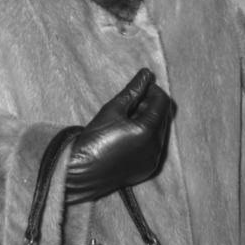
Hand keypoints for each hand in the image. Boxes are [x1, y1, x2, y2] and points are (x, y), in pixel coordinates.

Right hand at [66, 68, 174, 203]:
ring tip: (126, 119)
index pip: (163, 102)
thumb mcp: (113, 109)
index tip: (139, 88)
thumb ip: (133, 90)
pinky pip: (154, 147)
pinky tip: (127, 136)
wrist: (82, 172)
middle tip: (130, 103)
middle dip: (150, 105)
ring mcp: (153, 160)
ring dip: (148, 120)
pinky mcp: (147, 169)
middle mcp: (156, 147)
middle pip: (163, 116)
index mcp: (149, 131)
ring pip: (159, 131)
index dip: (153, 90)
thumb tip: (147, 73)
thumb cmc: (94, 138)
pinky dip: (146, 137)